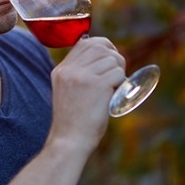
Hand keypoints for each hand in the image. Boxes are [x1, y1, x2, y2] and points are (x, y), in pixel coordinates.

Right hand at [48, 36, 125, 151]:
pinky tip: (116, 94)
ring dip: (120, 71)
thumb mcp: (67, 92)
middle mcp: (69, 70)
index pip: (85, 43)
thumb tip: (104, 60)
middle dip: (115, 56)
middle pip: (100, 47)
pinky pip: (118, 73)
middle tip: (118, 73)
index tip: (111, 59)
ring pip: (112, 59)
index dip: (103, 47)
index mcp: (61, 70)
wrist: (69, 141)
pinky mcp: (96, 85)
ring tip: (116, 87)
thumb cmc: (73, 121)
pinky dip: (123, 82)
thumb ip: (78, 75)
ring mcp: (82, 76)